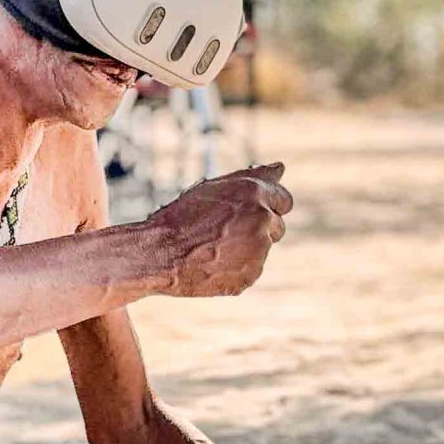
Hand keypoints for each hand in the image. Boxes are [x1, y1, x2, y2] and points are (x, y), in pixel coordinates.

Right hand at [147, 164, 291, 297]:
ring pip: (262, 250)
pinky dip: (237, 269)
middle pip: (278, 227)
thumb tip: (280, 168)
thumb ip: (253, 176)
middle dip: (260, 229)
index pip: (285, 200)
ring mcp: (259, 250)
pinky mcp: (251, 275)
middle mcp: (263, 220)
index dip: (269, 206)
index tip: (252, 212)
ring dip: (247, 249)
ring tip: (213, 248)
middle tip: (227, 232)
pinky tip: (212, 263)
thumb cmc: (182, 216)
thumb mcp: (214, 188)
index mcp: (255, 194)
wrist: (159, 254)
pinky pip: (251, 270)